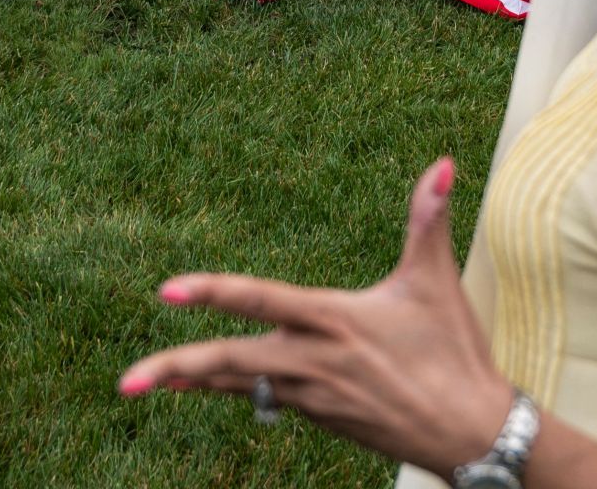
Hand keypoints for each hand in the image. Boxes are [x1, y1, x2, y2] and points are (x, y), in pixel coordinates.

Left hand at [117, 160, 515, 476]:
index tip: (167, 290)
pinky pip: (264, 399)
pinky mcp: (319, 417)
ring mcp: (312, 395)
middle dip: (175, 368)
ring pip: (238, 384)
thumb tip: (442, 162)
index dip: (212, 293)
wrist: (471, 434)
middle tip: (125, 381)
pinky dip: (232, 388)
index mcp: (333, 320)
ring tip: (144, 381)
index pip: (260, 300)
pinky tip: (207, 383)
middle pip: (229, 362)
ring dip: (192, 380)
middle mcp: (312, 361)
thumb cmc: (454, 354)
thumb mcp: (436, 282)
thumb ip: (427, 219)